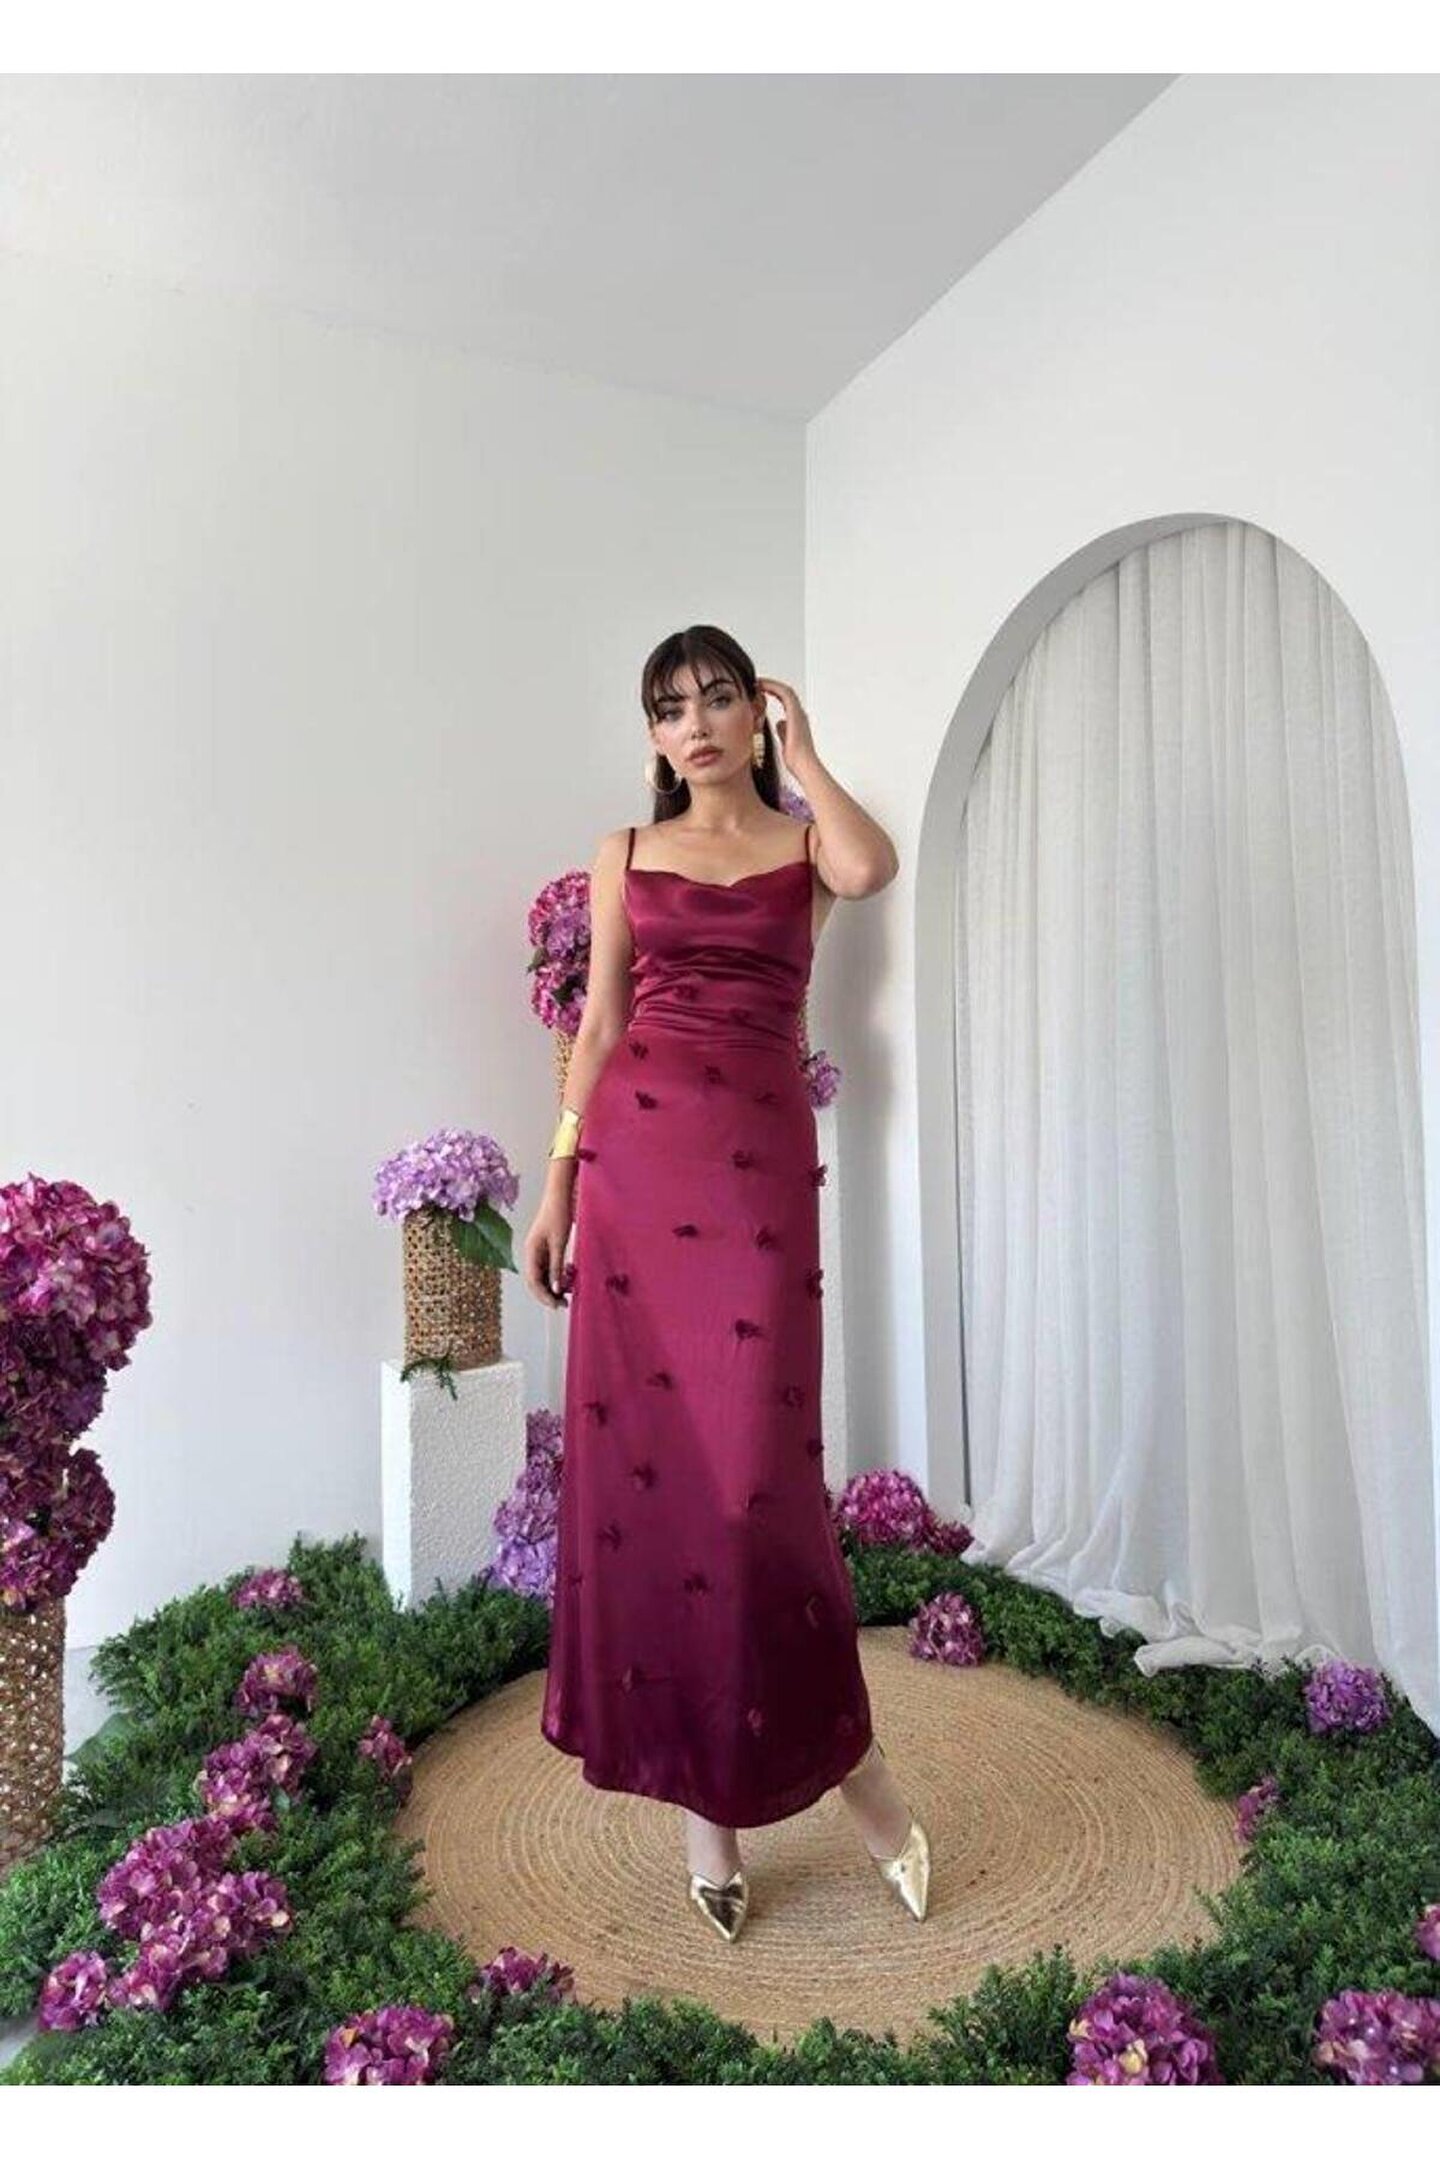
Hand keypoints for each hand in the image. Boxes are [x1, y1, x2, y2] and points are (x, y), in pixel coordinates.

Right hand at [522, 1194, 574, 1308]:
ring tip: (569, 1291)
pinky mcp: (546, 1248)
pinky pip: (550, 1268)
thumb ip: (556, 1266)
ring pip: (544, 1276)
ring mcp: (538, 1251)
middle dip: (549, 1293)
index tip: (557, 1304)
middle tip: (565, 1303)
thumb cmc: (558, 1215)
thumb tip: (555, 1288)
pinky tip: (569, 1277)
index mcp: (531, 1252)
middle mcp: (532, 1253)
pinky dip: (558, 1275)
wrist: (559, 1196)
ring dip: (554, 1285)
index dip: (544, 1295)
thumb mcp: (559, 1243)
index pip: (534, 1281)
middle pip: (536, 1281)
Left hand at [757, 676, 816, 772]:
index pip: (784, 699)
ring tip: (757, 682)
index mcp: (797, 720)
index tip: (759, 691)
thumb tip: (779, 723)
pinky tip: (762, 686)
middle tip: (756, 683)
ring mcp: (798, 712)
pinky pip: (784, 693)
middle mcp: (799, 714)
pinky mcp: (795, 713)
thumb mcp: (785, 742)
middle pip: (785, 692)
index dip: (773, 692)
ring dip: (771, 684)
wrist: (804, 765)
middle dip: (771, 686)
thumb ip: (783, 731)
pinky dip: (773, 687)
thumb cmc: (796, 759)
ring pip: (785, 690)